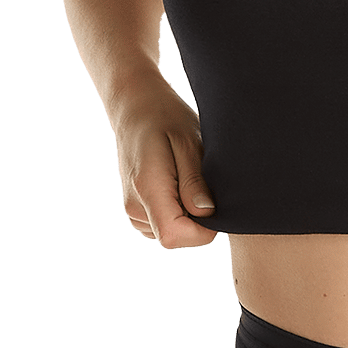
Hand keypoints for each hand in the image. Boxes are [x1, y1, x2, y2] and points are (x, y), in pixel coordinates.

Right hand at [110, 77, 219, 249]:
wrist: (137, 110)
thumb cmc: (166, 120)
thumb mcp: (189, 142)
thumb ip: (195, 180)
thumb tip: (206, 213)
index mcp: (147, 189)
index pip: (174, 235)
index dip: (202, 229)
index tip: (215, 203)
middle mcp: (134, 207)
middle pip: (177, 237)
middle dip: (199, 220)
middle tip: (203, 181)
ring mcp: (133, 212)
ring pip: (174, 234)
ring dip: (189, 214)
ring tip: (188, 177)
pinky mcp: (137, 212)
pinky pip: (167, 226)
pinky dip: (179, 211)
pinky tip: (179, 183)